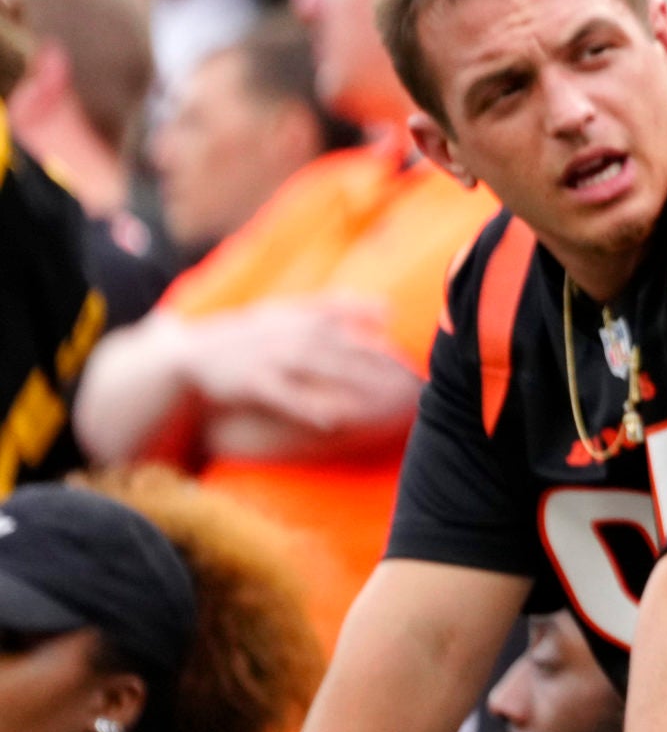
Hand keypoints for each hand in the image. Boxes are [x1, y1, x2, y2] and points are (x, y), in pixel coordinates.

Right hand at [186, 298, 421, 439]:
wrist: (188, 359)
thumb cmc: (250, 337)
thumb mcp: (288, 314)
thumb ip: (336, 309)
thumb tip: (389, 309)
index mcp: (301, 315)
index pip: (352, 318)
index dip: (383, 336)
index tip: (412, 352)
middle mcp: (289, 332)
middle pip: (344, 345)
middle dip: (381, 363)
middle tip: (414, 383)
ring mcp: (271, 356)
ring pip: (321, 368)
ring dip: (354, 383)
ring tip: (386, 402)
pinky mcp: (253, 382)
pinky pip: (286, 397)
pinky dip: (308, 407)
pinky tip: (332, 422)